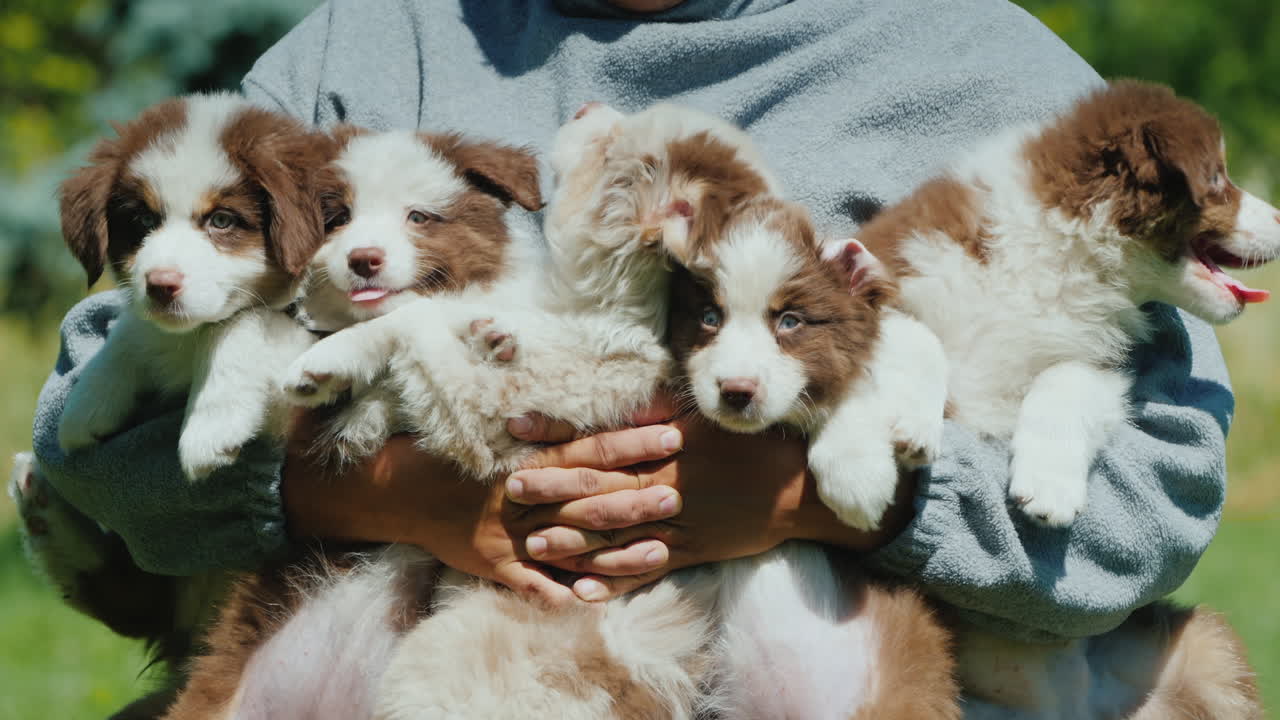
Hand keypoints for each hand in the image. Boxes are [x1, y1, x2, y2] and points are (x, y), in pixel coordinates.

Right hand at [281, 410, 684, 606]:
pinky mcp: (493, 563)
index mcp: (529, 456)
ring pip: (572, 540)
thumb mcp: (496, 426)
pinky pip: (530, 583)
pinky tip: (593, 603)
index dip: (632, 442)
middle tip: (679, 492)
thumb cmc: (453, 449)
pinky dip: (559, 593)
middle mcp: (524, 494)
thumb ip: (544, 422)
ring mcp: (510, 532)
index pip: (591, 446)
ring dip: (617, 548)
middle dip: (636, 494)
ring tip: (660, 551)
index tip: (672, 434)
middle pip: (590, 494)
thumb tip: (588, 399)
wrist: (397, 484)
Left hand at [505, 394, 916, 601]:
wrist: (801, 492)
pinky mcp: (690, 552)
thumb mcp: (712, 418)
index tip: (517, 429)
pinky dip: (614, 580)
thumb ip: (666, 412)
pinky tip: (582, 591)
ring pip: (615, 535)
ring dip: (572, 540)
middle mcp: (667, 487)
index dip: (557, 436)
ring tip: (533, 544)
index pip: (601, 442)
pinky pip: (645, 569)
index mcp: (668, 449)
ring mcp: (677, 525)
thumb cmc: (758, 444)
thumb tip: (628, 401)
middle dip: (553, 490)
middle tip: (511, 490)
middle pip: (599, 490)